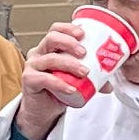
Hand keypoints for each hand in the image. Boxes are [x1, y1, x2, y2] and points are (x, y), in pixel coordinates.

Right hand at [15, 23, 100, 138]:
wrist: (42, 110)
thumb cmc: (57, 90)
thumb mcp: (75, 80)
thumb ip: (92, 79)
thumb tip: (109, 82)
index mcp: (50, 48)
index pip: (56, 30)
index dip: (68, 28)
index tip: (83, 33)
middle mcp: (39, 53)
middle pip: (51, 38)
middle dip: (69, 43)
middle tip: (84, 52)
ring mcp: (33, 66)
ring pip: (50, 59)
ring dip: (69, 64)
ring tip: (84, 72)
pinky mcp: (29, 80)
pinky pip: (44, 79)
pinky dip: (59, 83)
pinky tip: (71, 88)